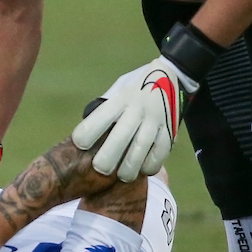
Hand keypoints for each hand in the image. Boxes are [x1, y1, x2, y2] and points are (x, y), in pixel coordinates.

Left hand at [70, 56, 192, 180]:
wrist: (171, 74)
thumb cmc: (136, 87)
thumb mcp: (118, 90)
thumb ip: (106, 109)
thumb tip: (86, 136)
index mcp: (121, 98)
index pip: (100, 117)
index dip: (87, 134)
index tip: (79, 145)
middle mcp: (138, 109)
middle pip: (120, 138)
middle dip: (107, 158)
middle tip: (99, 169)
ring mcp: (155, 120)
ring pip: (141, 149)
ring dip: (129, 167)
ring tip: (121, 176)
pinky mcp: (170, 130)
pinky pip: (161, 153)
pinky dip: (151, 165)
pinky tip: (142, 169)